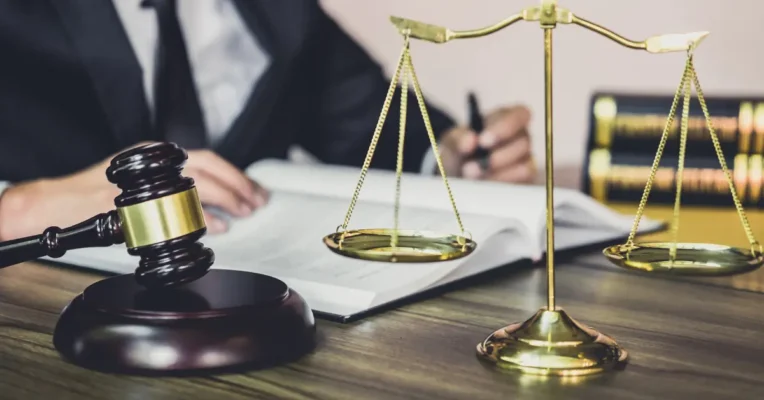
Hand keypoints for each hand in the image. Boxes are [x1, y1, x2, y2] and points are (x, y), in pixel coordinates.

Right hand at [0, 145, 267, 240]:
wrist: (60, 204)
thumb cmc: (99, 198)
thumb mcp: (146, 186)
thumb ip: (180, 194)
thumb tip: (218, 214)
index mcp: (160, 155)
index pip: (208, 159)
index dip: (235, 175)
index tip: (254, 189)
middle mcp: (156, 162)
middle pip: (210, 168)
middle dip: (239, 185)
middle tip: (257, 202)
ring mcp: (148, 179)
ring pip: (199, 184)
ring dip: (227, 199)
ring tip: (244, 212)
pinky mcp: (139, 199)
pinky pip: (178, 208)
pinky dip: (201, 217)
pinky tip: (217, 227)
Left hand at [439, 105, 535, 182]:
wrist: (457, 174)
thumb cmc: (460, 150)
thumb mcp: (452, 141)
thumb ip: (458, 138)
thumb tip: (470, 141)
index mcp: (506, 118)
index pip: (520, 115)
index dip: (506, 127)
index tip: (483, 141)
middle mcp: (520, 137)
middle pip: (523, 144)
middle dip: (495, 158)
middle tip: (470, 167)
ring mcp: (525, 159)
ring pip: (523, 166)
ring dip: (496, 174)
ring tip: (473, 177)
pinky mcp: (524, 179)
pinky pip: (520, 183)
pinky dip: (500, 184)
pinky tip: (484, 184)